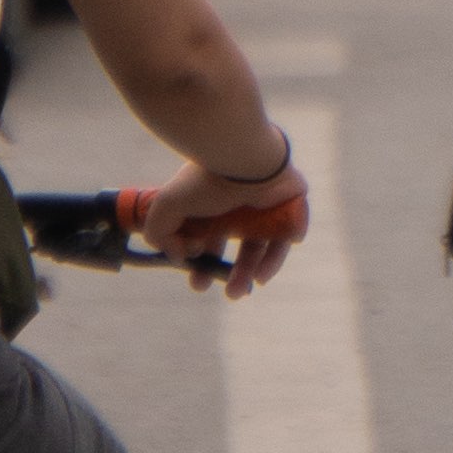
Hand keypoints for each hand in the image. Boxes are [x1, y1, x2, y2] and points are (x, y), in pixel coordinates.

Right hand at [145, 155, 308, 288]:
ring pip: (264, 245)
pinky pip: (288, 234)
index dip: (202, 262)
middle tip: (227, 294)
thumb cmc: (204, 180)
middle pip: (240, 246)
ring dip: (251, 271)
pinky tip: (263, 272)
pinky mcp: (292, 202)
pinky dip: (276, 256)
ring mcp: (268, 202)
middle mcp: (241, 202)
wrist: (242, 159)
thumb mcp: (166, 205)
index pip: (210, 237)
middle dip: (231, 274)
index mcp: (214, 201)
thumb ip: (160, 232)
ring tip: (241, 290)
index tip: (195, 278)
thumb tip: (176, 256)